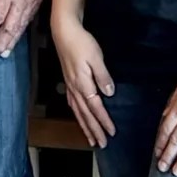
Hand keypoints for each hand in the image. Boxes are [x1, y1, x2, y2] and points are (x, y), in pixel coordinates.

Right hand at [52, 14, 116, 147]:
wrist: (64, 31)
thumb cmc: (81, 42)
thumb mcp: (96, 58)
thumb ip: (102, 76)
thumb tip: (109, 93)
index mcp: (83, 83)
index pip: (95, 107)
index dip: (103, 121)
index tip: (111, 132)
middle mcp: (75, 88)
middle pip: (85, 114)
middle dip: (94, 130)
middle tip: (101, 144)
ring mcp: (70, 85)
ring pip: (77, 111)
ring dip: (84, 126)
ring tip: (90, 138)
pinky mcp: (68, 81)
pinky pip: (72, 103)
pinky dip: (77, 114)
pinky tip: (79, 117)